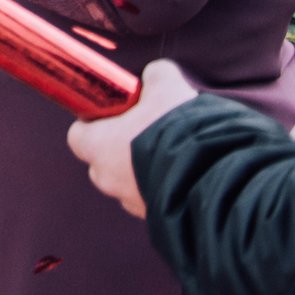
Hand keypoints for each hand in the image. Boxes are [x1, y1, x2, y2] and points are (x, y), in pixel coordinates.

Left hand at [66, 59, 198, 218]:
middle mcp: (108, 180)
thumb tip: (156, 75)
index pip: (78, 136)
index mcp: (97, 147)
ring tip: (177, 153)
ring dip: (147, 170)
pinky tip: (191, 173)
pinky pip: (156, 199)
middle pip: (104, 161)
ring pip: (131, 183)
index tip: (115, 114)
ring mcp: (132, 203)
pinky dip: (168, 187)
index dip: (95, 123)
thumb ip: (155, 77)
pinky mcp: (159, 218)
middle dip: (123, 148)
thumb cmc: (179, 130)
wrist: (215, 178)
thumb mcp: (168, 87)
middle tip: (149, 132)